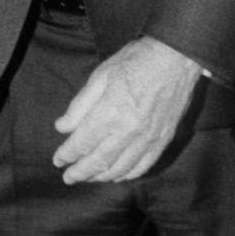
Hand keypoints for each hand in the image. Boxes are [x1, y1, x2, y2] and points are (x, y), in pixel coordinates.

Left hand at [52, 36, 203, 182]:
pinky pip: (144, 166)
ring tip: (89, 178)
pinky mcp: (163, 140)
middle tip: (68, 178)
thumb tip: (62, 128)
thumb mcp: (100, 75)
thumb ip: (80, 105)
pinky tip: (118, 175)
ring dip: (102, 177)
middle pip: (99, 161)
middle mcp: (129, 132)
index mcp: (110, 113)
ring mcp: (148, 139)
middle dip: (81, 172)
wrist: (176, 58)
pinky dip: (128, 175)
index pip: (82, 143)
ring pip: (121, 168)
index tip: (58, 160)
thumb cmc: (135, 61)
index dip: (67, 154)